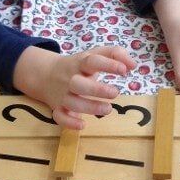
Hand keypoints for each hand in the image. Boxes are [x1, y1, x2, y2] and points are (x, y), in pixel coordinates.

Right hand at [13, 45, 135, 128]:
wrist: (45, 74)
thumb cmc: (79, 66)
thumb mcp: (94, 54)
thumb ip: (114, 54)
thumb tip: (133, 65)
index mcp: (80, 63)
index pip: (92, 61)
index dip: (108, 65)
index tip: (124, 70)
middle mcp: (70, 78)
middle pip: (78, 84)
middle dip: (97, 89)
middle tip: (115, 93)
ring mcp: (63, 94)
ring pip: (72, 103)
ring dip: (90, 107)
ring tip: (108, 109)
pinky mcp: (58, 108)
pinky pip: (59, 117)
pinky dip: (69, 123)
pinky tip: (83, 125)